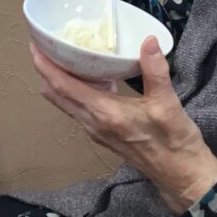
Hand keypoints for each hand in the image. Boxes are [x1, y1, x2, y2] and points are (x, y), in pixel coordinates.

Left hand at [29, 37, 216, 214]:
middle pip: (58, 95)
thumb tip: (148, 41)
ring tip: (58, 58)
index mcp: (105, 113)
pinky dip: (72, 92)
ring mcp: (97, 131)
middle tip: (42, 46)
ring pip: (66, 104)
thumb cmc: (174, 142)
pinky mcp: (103, 134)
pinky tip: (85, 77)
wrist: (180, 175)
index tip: (35, 46)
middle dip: (46, 71)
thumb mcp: (168, 103)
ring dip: (57, 82)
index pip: (64, 87)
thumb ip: (156, 70)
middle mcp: (94, 123)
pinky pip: (78, 109)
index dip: (46, 66)